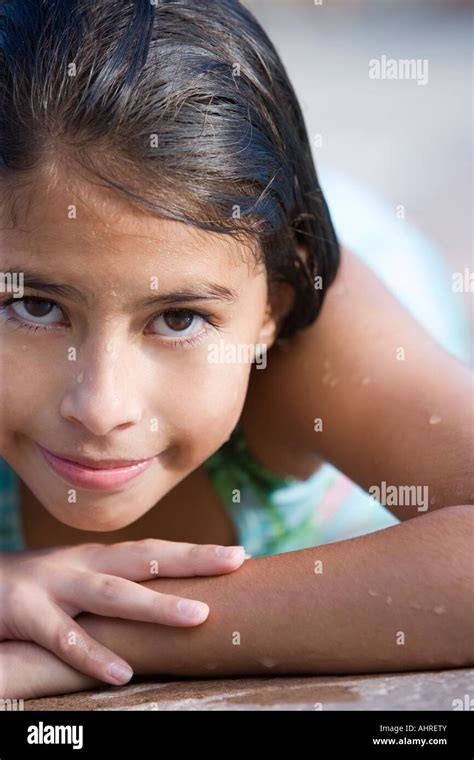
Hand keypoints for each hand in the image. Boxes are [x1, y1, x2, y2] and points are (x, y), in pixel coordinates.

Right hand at [0, 540, 246, 684]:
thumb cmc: (33, 592)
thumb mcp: (76, 582)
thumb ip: (114, 590)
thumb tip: (167, 605)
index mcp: (96, 559)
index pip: (154, 551)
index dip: (195, 553)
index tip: (238, 554)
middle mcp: (82, 564)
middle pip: (144, 558)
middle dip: (191, 559)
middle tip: (236, 561)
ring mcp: (54, 586)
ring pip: (112, 594)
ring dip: (155, 605)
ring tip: (197, 616)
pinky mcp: (25, 613)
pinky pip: (64, 637)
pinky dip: (92, 655)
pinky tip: (120, 674)